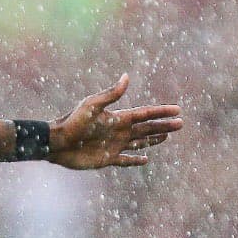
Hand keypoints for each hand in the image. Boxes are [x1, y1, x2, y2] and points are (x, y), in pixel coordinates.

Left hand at [47, 73, 182, 168]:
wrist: (57, 142)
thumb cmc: (73, 122)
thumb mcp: (92, 105)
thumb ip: (111, 94)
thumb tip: (127, 76)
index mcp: (118, 118)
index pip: (145, 114)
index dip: (161, 112)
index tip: (177, 110)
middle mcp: (118, 131)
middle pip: (146, 128)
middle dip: (163, 126)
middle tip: (181, 124)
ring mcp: (113, 145)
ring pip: (139, 142)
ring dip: (153, 139)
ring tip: (166, 137)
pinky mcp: (107, 159)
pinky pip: (126, 160)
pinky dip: (136, 160)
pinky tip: (146, 160)